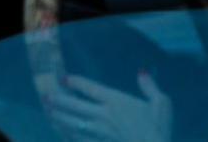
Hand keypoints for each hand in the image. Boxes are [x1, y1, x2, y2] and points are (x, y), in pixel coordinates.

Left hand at [47, 73, 171, 141]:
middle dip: (59, 100)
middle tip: (46, 95)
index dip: (76, 82)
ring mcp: (98, 133)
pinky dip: (69, 136)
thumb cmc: (158, 129)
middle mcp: (103, 115)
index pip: (90, 88)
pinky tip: (62, 133)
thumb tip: (142, 72)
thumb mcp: (161, 104)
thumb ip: (149, 87)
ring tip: (49, 113)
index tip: (65, 78)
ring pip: (72, 123)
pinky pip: (79, 140)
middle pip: (74, 105)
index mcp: (116, 101)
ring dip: (59, 117)